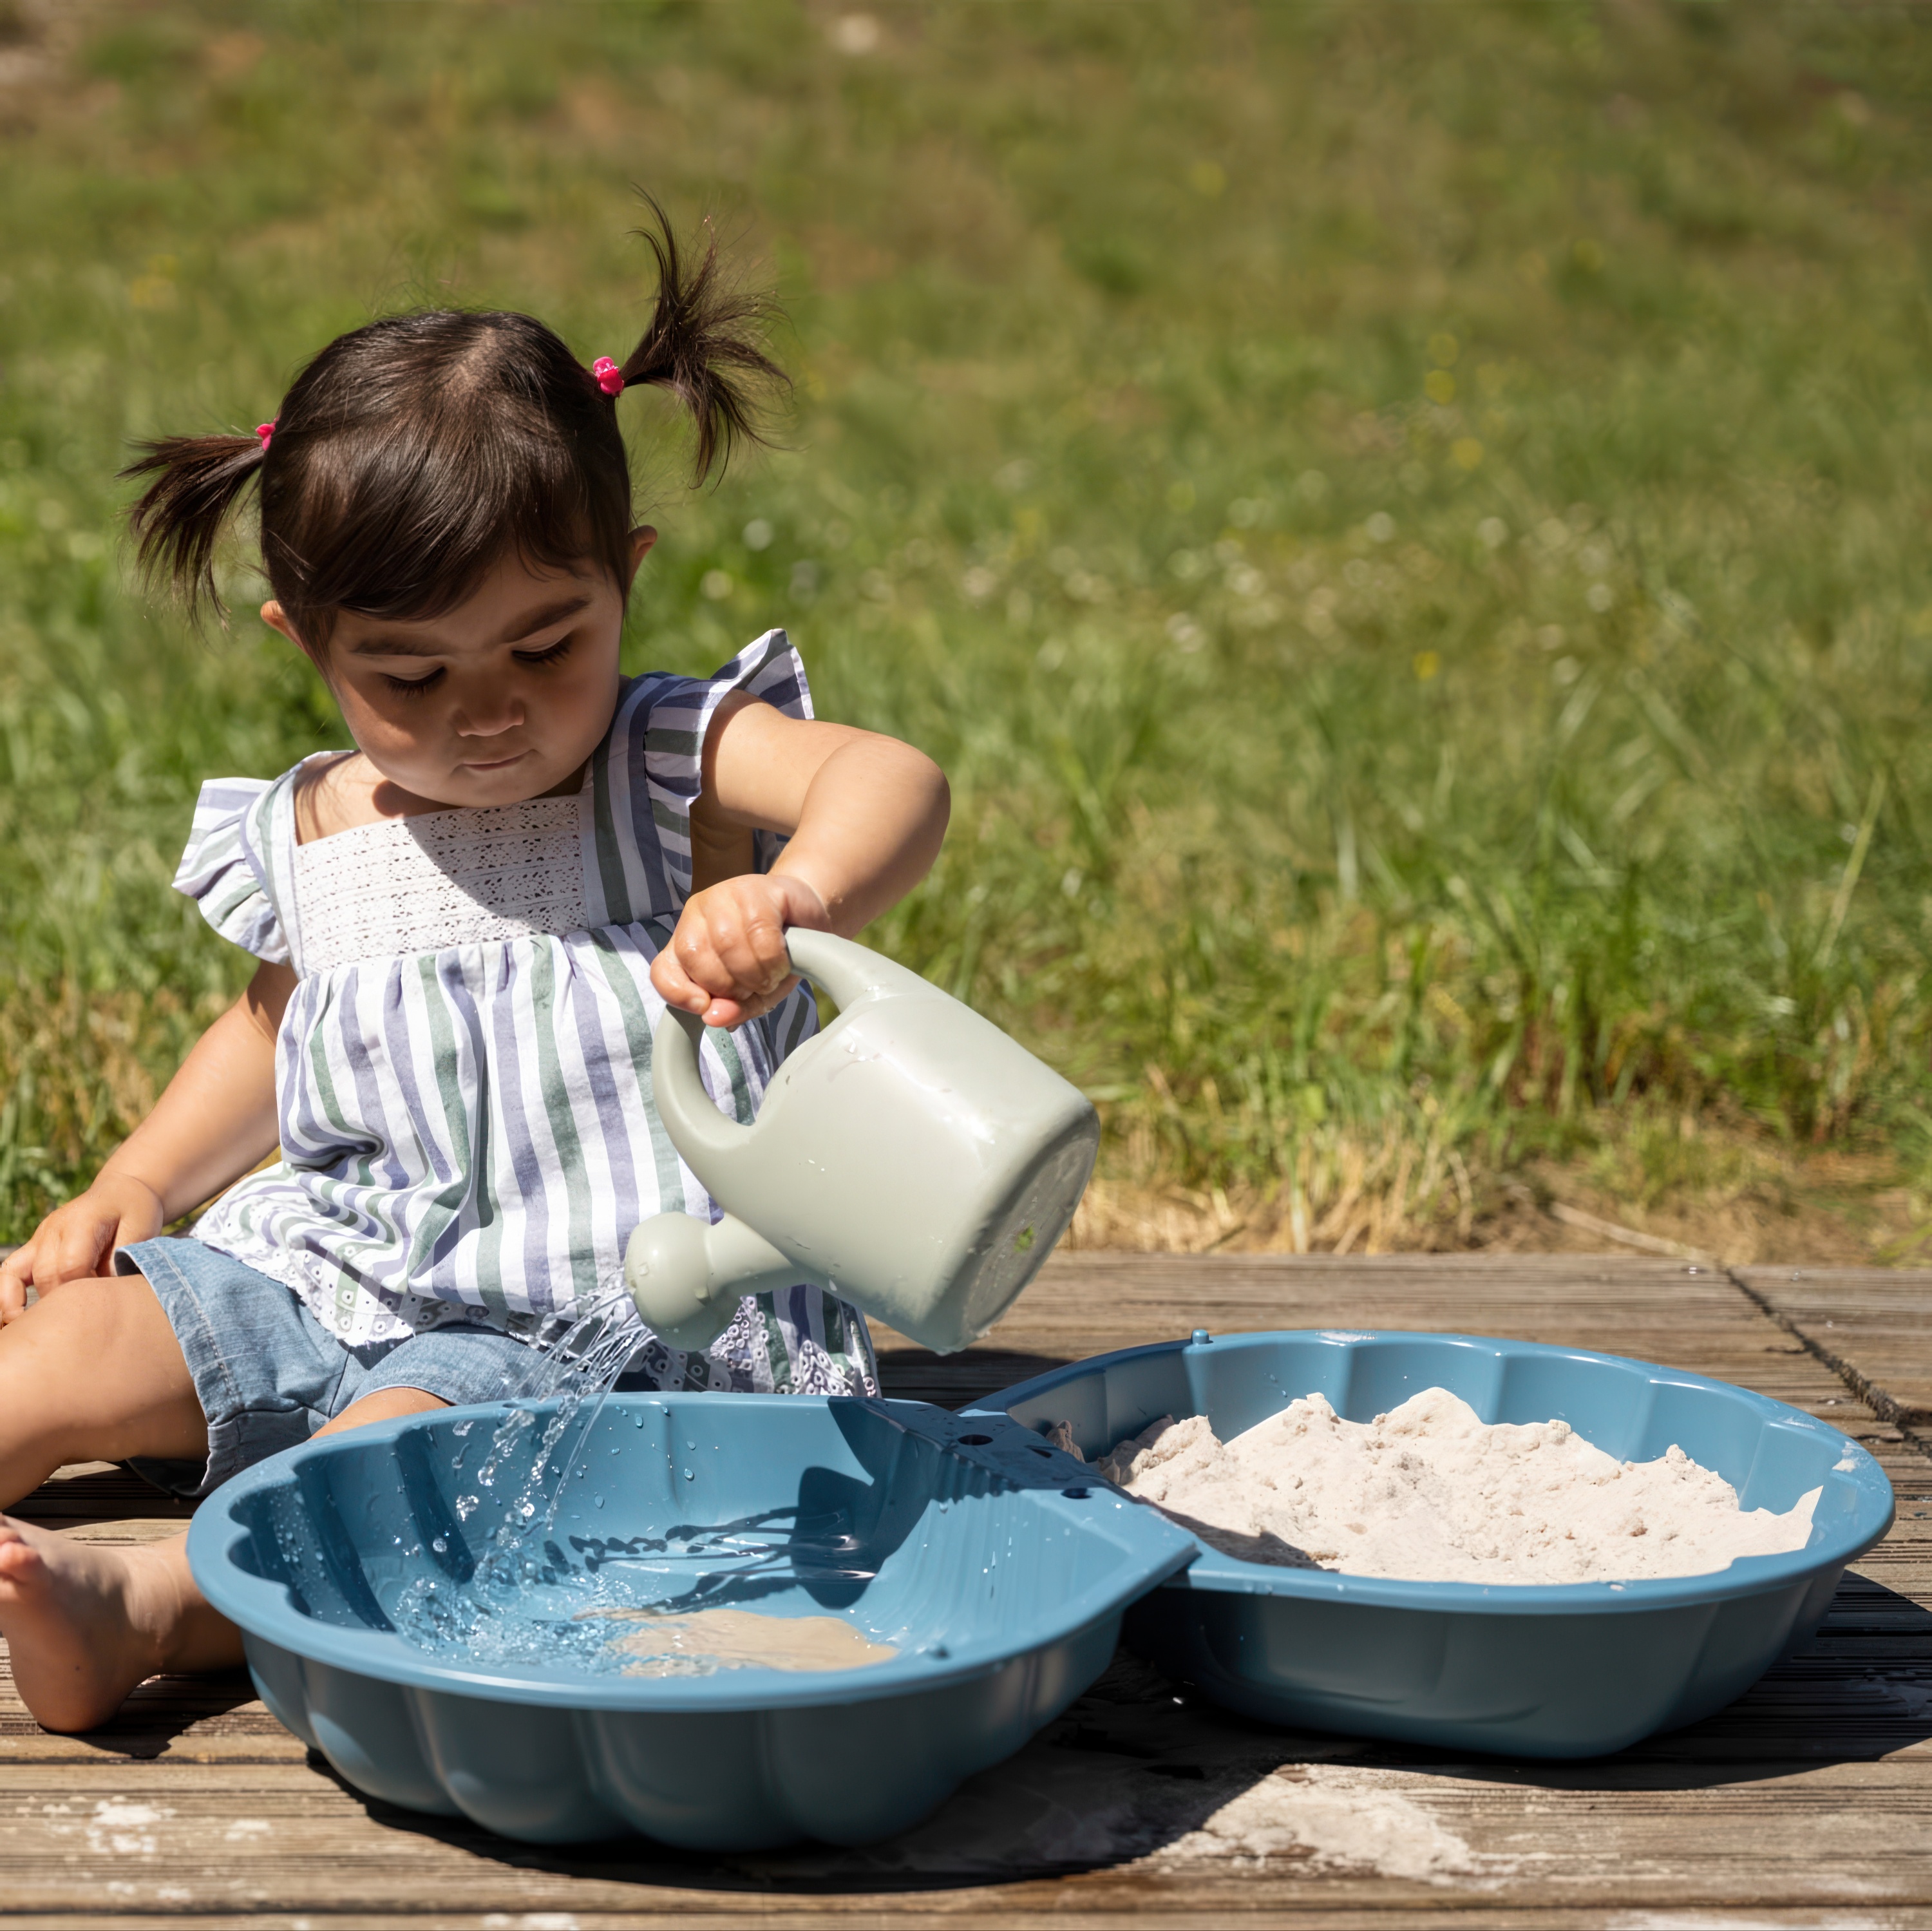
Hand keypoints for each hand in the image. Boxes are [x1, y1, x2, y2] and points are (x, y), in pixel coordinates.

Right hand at [0, 1173, 165, 1322]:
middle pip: (46, 1274)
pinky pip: (9, 1272)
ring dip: (22, 1305)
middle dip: (58, 1303)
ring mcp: (39, 1238)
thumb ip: (126, 1257)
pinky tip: (12, 1320)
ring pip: (16, 1275)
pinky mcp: (33, 1248)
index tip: (100, 1307)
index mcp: (82, 1221)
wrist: (121, 1191)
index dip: (84, 1291)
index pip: (72, 1264)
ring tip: (34, 1331)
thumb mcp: (143, 1228)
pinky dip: (6, 1296)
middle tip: (76, 1326)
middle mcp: (54, 1229)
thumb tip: (111, 1291)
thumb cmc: (135, 1211)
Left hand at [651, 873, 829, 1028]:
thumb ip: (734, 1008)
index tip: (704, 1007)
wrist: (808, 919)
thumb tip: (714, 1018)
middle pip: (695, 958)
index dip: (679, 994)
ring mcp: (723, 895)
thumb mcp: (754, 992)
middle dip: (730, 987)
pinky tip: (783, 961)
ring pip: (726, 944)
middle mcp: (696, 914)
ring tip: (771, 976)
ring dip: (756, 974)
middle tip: (755, 988)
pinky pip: (758, 933)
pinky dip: (774, 959)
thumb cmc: (775, 954)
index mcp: (686, 941)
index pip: (662, 971)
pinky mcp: (754, 889)